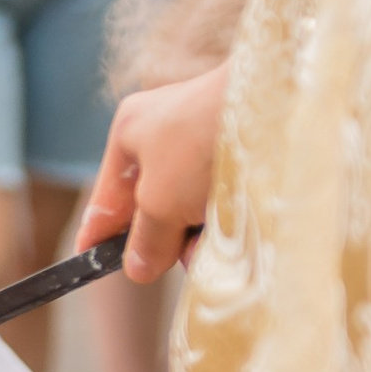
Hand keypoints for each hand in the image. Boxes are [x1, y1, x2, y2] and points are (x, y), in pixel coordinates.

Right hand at [77, 59, 230, 285]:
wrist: (283, 104)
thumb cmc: (206, 145)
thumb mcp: (160, 201)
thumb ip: (146, 239)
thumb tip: (138, 267)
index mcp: (134, 132)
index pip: (108, 197)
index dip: (98, 235)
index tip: (87, 264)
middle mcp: (171, 134)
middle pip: (157, 208)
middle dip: (167, 240)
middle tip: (180, 256)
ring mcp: (212, 143)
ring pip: (196, 210)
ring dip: (204, 235)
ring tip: (222, 237)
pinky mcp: (249, 155)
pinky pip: (230, 202)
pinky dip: (234, 220)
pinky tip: (247, 226)